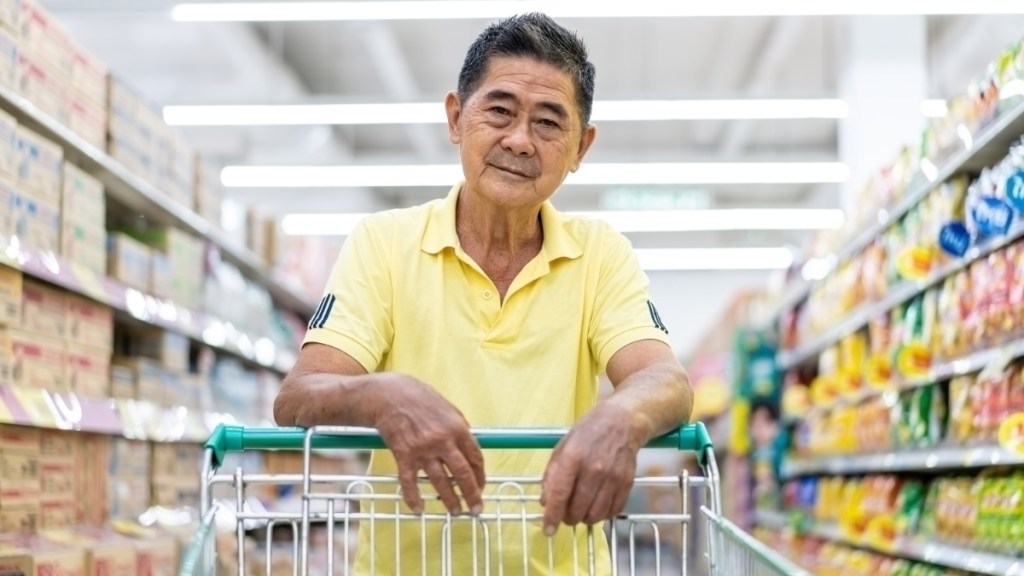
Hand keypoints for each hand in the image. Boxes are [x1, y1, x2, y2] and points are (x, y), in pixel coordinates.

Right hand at [372, 373, 485, 515]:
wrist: (390, 394)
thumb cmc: (420, 399)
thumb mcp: (448, 408)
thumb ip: (460, 428)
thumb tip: (470, 447)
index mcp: (458, 428)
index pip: (476, 458)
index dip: (480, 476)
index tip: (481, 487)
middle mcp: (443, 440)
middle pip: (462, 474)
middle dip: (472, 495)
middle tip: (475, 510)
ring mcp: (423, 449)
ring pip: (440, 481)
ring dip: (449, 500)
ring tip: (455, 511)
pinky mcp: (404, 454)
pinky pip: (410, 481)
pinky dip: (413, 498)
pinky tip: (419, 509)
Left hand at [540, 403, 641, 533]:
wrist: (622, 421)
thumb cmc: (588, 432)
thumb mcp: (562, 446)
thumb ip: (552, 474)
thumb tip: (545, 501)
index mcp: (572, 457)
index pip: (559, 495)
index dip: (552, 516)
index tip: (548, 530)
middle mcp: (593, 469)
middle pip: (577, 509)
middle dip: (568, 518)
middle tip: (566, 514)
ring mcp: (612, 477)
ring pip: (595, 515)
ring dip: (585, 519)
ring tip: (581, 511)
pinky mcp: (626, 483)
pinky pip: (613, 511)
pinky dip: (603, 514)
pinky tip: (597, 505)